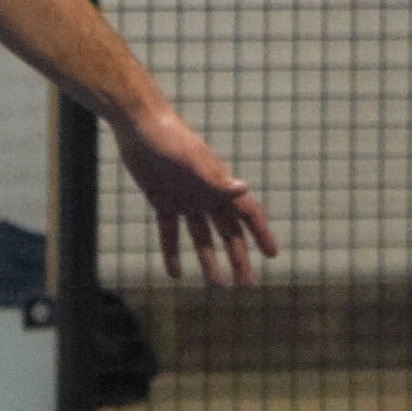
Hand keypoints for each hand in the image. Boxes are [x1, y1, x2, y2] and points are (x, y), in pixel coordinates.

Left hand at [111, 105, 277, 285]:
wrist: (139, 125)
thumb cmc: (170, 138)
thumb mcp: (192, 160)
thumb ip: (216, 178)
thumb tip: (243, 188)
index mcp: (220, 184)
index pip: (248, 213)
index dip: (261, 233)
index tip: (272, 254)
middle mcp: (207, 194)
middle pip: (229, 232)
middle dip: (240, 258)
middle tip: (248, 284)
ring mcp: (186, 199)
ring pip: (203, 237)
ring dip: (210, 260)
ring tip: (219, 286)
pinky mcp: (163, 200)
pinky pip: (170, 232)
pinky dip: (172, 252)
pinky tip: (176, 274)